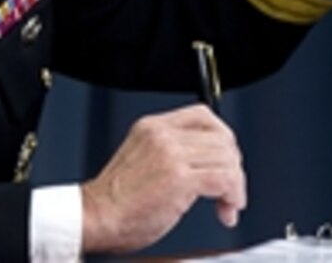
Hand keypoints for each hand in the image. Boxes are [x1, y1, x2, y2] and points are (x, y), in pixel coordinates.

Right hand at [80, 104, 245, 253]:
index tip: (225, 161)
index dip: (223, 139)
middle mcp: (162, 135)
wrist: (95, 216)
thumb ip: (171, 151)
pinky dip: (232, 196)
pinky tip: (224, 210)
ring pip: (227, 159)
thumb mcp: (142, 158)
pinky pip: (224, 179)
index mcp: (152, 126)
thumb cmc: (116, 200)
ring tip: (226, 204)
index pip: (203, 115)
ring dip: (236, 186)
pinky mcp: (179, 178)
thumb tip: (207, 162)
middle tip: (229, 190)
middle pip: (222, 138)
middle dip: (234, 167)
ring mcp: (171, 154)